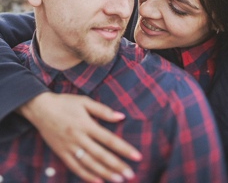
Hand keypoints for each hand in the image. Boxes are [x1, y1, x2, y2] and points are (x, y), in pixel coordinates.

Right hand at [18, 92, 141, 182]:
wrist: (41, 108)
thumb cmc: (65, 103)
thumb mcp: (84, 101)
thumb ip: (103, 110)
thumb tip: (121, 116)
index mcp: (86, 124)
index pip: (109, 139)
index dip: (124, 148)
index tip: (137, 156)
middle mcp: (79, 138)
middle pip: (101, 155)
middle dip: (117, 165)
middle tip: (131, 175)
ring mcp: (69, 147)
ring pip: (89, 163)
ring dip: (104, 173)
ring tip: (118, 180)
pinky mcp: (61, 152)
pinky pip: (74, 167)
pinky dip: (86, 175)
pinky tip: (97, 181)